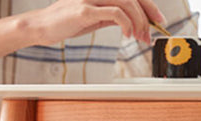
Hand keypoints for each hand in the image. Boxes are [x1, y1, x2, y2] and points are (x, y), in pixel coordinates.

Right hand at [31, 0, 165, 46]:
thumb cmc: (66, 22)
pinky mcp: (85, 8)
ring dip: (138, 23)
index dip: (149, 6)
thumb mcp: (94, 18)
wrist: (43, 26)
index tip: (157, 22)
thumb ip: (111, 16)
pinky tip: (127, 34)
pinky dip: (126, 23)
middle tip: (150, 35)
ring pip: (127, 3)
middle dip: (147, 17)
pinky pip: (114, 12)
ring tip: (139, 38)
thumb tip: (131, 23)